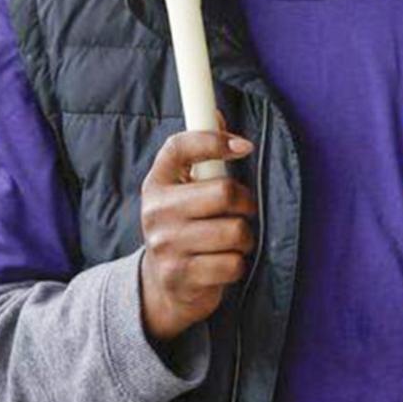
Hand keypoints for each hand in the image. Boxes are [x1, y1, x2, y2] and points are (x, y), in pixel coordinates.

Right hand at [138, 129, 257, 342]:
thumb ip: (200, 156)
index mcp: (156, 184)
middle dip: (246, 203)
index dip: (215, 140)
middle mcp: (156, 212)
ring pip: (235, 231)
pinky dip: (237, 265)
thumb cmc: (182, 228)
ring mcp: (166, 246)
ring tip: (232, 242)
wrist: (161, 287)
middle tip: (243, 210)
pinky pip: (233, 264)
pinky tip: (223, 265)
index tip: (244, 146)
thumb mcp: (182, 191)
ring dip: (245, 238)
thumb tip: (216, 113)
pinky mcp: (182, 276)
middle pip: (224, 192)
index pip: (180, 146)